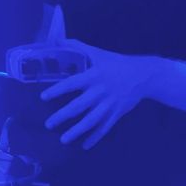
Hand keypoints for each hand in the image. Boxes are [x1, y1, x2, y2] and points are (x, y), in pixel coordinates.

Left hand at [40, 40, 158, 149]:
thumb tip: (58, 39)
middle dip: (62, 116)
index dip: (57, 90)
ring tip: (63, 140)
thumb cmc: (116, 63)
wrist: (143, 75)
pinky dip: (95, 137)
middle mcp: (100, 91)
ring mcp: (109, 104)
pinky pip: (105, 128)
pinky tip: (85, 145)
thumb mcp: (97, 52)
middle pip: (79, 106)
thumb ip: (77, 46)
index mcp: (93, 75)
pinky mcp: (117, 113)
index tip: (43, 98)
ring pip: (91, 121)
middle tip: (49, 124)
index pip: (71, 83)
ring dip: (76, 131)